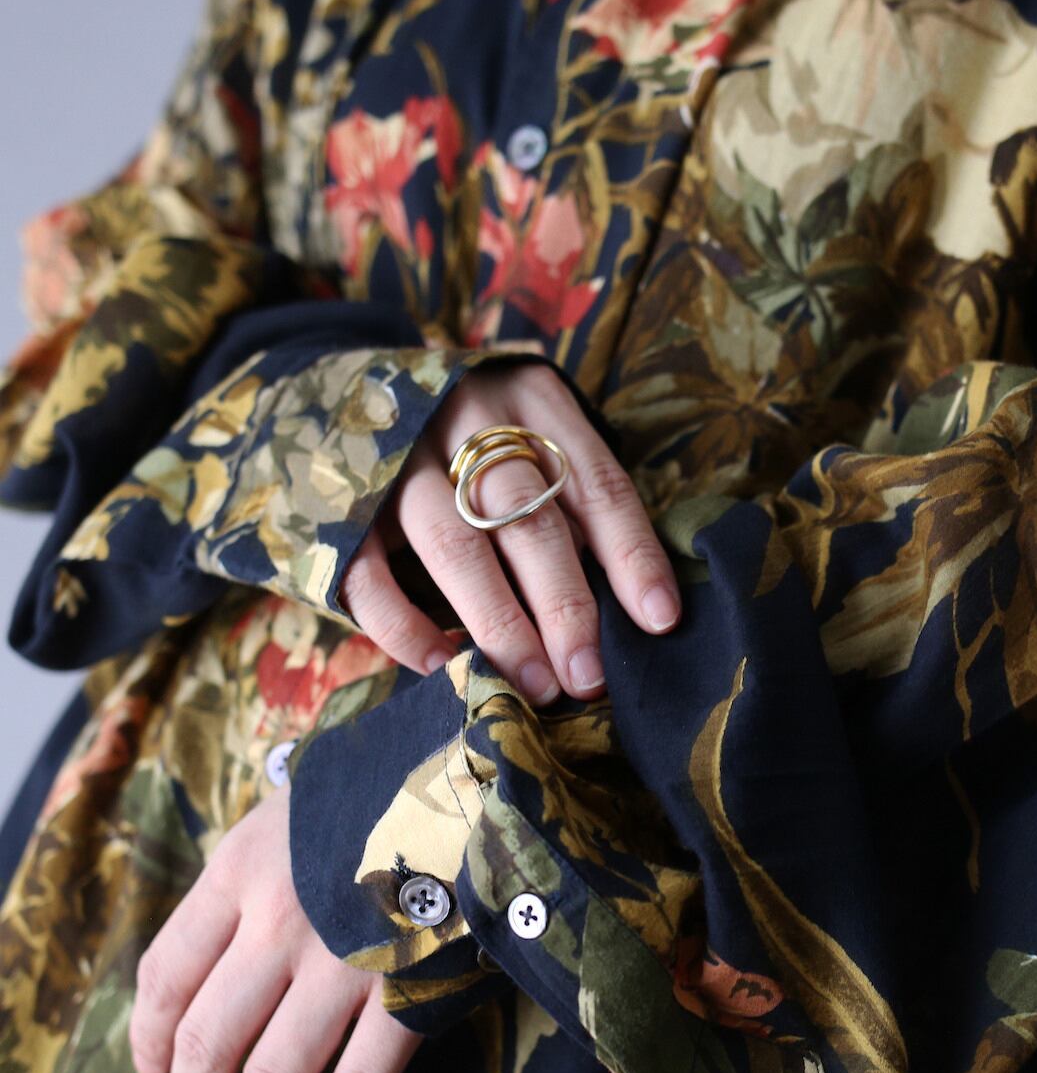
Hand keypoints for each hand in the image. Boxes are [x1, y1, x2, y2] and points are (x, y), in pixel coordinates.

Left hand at [128, 787, 418, 1072]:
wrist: (481, 781)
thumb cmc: (381, 792)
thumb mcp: (293, 813)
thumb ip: (250, 876)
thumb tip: (219, 952)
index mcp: (241, 872)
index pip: (166, 975)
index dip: (150, 1036)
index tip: (153, 1065)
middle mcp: (279, 923)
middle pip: (208, 1036)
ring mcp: (344, 963)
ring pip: (275, 1072)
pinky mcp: (407, 993)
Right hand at [341, 361, 681, 703]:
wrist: (347, 386)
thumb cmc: (477, 437)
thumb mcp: (536, 440)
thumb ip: (572, 505)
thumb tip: (624, 610)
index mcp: (532, 399)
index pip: (597, 482)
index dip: (632, 555)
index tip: (660, 621)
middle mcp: (466, 417)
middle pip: (527, 515)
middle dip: (564, 605)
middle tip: (587, 677)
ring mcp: (397, 455)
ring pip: (454, 544)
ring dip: (499, 622)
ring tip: (533, 686)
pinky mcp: (340, 499)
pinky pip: (369, 571)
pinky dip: (405, 625)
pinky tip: (443, 667)